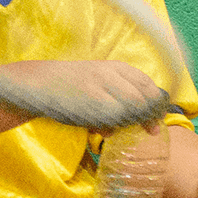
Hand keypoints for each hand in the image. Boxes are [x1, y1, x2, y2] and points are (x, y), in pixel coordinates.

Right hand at [1, 59, 159, 125]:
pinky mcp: (89, 102)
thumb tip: (148, 123)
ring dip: (130, 122)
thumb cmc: (74, 85)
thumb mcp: (102, 81)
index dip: (158, 103)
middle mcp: (112, 74)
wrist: (39, 83)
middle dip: (150, 116)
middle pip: (144, 99)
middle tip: (149, 129)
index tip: (159, 117)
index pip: (149, 85)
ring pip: (131, 110)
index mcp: (117, 67)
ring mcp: (101, 88)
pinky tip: (104, 130)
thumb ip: (124, 97)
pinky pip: (112, 119)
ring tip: (119, 127)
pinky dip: (112, 127)